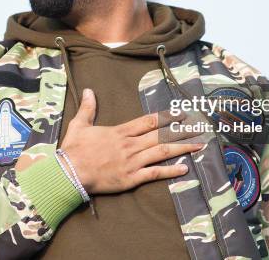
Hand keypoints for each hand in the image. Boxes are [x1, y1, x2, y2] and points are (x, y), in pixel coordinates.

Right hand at [59, 88, 201, 194]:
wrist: (69, 173)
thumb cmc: (73, 150)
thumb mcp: (79, 125)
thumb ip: (87, 108)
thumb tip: (89, 90)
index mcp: (120, 132)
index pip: (149, 121)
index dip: (167, 117)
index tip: (182, 113)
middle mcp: (130, 145)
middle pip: (161, 135)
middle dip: (182, 130)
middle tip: (200, 127)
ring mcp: (132, 162)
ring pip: (162, 152)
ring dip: (182, 148)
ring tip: (199, 144)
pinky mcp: (131, 178)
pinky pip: (155, 173)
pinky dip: (170, 171)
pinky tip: (184, 169)